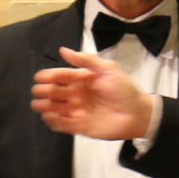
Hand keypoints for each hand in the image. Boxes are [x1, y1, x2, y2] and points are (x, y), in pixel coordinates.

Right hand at [32, 49, 152, 139]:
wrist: (138, 114)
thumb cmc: (125, 90)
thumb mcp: (108, 69)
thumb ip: (86, 60)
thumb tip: (63, 50)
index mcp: (82, 79)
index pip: (59, 76)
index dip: (48, 76)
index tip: (40, 78)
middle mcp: (77, 94)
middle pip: (53, 92)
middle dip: (44, 91)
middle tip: (41, 91)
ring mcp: (77, 110)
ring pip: (54, 108)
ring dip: (45, 106)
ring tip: (41, 105)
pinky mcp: (79, 126)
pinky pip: (61, 124)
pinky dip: (53, 121)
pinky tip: (49, 116)